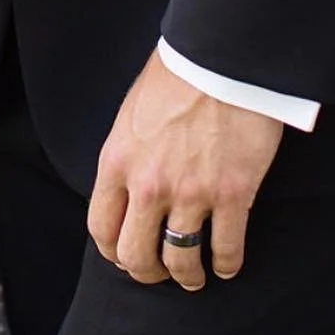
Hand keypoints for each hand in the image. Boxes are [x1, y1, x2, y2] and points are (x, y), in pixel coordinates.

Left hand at [88, 50, 282, 290]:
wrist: (219, 58)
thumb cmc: (175, 75)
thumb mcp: (131, 113)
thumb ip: (128, 154)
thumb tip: (130, 183)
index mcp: (117, 161)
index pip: (101, 227)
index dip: (113, 252)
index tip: (126, 256)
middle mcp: (148, 185)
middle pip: (137, 256)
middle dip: (148, 273)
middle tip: (160, 273)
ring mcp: (191, 193)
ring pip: (182, 261)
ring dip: (188, 277)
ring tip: (195, 276)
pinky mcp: (232, 195)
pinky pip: (226, 250)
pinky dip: (225, 266)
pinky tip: (225, 265)